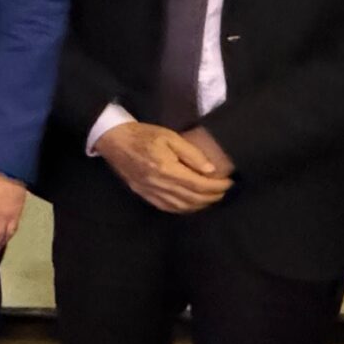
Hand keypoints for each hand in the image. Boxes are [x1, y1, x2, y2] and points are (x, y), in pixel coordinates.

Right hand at [95, 122, 233, 213]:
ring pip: (181, 206)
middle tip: (224, 191)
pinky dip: (183, 209)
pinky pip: (167, 207)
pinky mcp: (144, 194)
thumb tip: (210, 170)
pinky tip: (191, 204)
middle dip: (212, 196)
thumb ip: (191, 154)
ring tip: (212, 198)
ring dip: (200, 205)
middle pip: (192, 198)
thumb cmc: (143, 135)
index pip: (199, 185)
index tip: (229, 182)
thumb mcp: (170, 137)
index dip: (217, 186)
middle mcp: (159, 185)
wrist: (114, 140)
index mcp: (167, 170)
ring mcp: (150, 192)